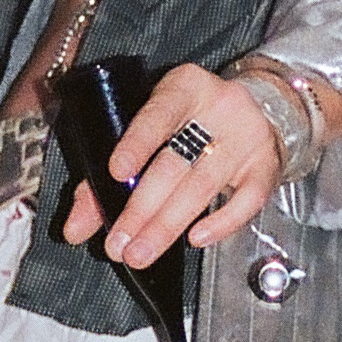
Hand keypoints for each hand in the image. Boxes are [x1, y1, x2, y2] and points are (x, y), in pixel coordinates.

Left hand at [61, 63, 282, 270]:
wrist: (259, 110)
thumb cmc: (189, 123)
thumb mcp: (150, 130)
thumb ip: (104, 177)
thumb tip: (74, 230)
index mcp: (184, 87)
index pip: (158, 114)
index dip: (137, 143)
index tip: (114, 172)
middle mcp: (219, 107)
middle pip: (176, 163)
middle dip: (142, 208)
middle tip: (118, 244)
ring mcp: (247, 137)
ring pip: (203, 185)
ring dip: (168, 225)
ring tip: (139, 253)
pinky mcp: (267, 165)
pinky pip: (248, 200)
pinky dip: (221, 223)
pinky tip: (195, 239)